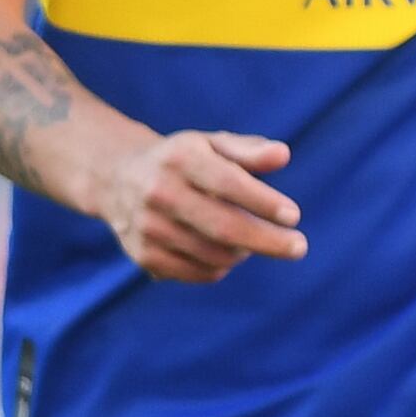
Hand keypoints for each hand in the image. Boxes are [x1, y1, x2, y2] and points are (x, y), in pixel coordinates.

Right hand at [100, 128, 304, 282]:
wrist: (117, 179)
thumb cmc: (181, 160)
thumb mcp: (211, 145)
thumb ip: (248, 150)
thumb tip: (282, 155)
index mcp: (179, 158)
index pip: (229, 183)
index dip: (264, 202)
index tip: (293, 216)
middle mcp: (159, 192)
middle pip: (223, 227)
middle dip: (267, 240)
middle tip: (299, 247)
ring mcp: (148, 227)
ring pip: (213, 254)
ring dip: (243, 252)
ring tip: (251, 241)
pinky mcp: (143, 255)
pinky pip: (197, 272)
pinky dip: (220, 267)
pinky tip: (225, 253)